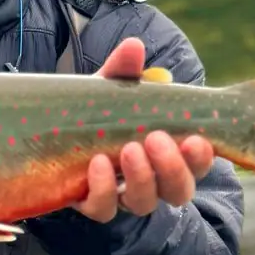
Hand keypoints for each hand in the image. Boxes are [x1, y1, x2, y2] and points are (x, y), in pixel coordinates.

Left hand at [73, 38, 214, 222]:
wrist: (53, 135)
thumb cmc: (97, 113)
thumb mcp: (110, 90)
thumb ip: (123, 72)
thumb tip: (134, 45)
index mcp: (167, 155)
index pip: (196, 164)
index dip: (200, 157)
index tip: (195, 139)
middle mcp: (152, 181)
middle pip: (178, 191)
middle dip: (172, 168)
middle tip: (156, 140)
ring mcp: (123, 196)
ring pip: (144, 203)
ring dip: (141, 177)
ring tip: (128, 149)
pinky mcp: (92, 203)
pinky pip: (103, 209)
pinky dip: (103, 189)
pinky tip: (97, 164)